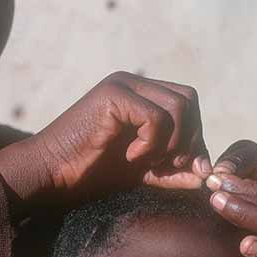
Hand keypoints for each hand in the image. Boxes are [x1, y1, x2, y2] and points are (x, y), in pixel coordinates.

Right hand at [0, 72, 209, 214]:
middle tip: (164, 166)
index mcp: (140, 94)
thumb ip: (172, 169)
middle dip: (187, 138)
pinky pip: (156, 117)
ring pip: (178, 106)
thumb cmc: (89, 172)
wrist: (50, 174)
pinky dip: (152, 143)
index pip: (188, 103)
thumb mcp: (142, 172)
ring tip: (144, 161)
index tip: (176, 169)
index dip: (192, 137)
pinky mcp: (112, 95)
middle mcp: (133, 82)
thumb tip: (206, 174)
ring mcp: (122, 85)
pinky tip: (130, 157)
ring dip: (170, 142)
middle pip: (189, 99)